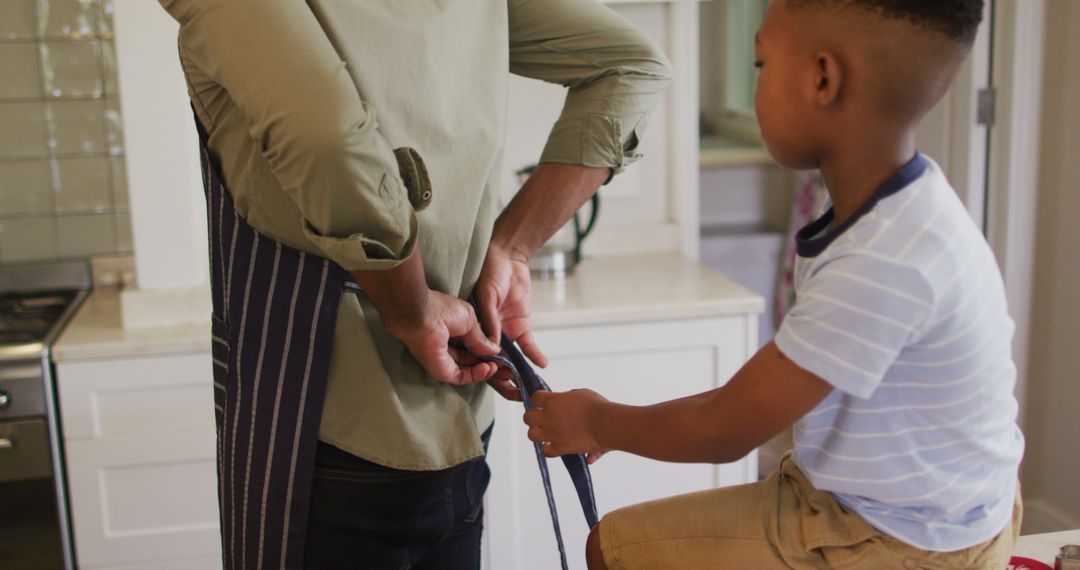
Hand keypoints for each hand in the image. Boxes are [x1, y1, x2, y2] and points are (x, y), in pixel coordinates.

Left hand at [384, 290, 500, 384]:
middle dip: (489, 363)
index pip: (471, 346)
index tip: (501, 353)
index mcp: (451, 332)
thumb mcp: (470, 321)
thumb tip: (494, 350)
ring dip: (485, 371)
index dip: (487, 351)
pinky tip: (489, 368)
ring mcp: (443, 360)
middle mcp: (446, 347)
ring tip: (500, 367)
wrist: (422, 315)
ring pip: (468, 370)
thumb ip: (481, 338)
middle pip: (471, 360)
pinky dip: (476, 375)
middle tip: (505, 365)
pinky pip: (461, 377)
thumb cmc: (441, 309)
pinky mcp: (441, 370)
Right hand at [475, 243, 547, 400]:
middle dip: (504, 381)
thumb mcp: (486, 295)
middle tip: (516, 395)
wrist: (508, 256)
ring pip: (512, 360)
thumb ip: (488, 319)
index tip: (496, 380)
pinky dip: (534, 354)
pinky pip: (528, 344)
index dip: (485, 370)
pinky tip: (541, 364)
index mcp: (474, 329)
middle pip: (495, 364)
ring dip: (519, 373)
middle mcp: (489, 335)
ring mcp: (505, 332)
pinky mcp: (520, 325)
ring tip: (528, 388)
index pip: (478, 356)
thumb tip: (491, 345)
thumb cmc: (490, 272)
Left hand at [524, 390, 609, 460]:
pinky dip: (548, 449)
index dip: (538, 401)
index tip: (543, 403)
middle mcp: (549, 417)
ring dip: (537, 434)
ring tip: (546, 434)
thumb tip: (567, 399)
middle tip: (542, 420)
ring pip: (531, 435)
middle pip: (527, 417)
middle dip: (533, 418)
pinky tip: (555, 446)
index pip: (535, 398)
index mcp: (553, 401)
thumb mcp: (582, 394)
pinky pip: (545, 451)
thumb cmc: (597, 407)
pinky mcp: (560, 447)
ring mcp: (553, 433)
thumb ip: (570, 396)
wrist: (606, 424)